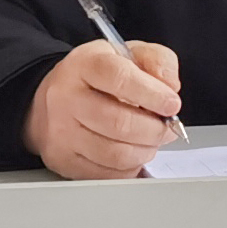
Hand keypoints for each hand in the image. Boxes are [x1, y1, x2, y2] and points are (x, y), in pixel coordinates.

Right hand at [23, 39, 182, 179]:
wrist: (54, 98)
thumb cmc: (96, 77)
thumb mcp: (127, 54)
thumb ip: (156, 60)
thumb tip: (170, 86)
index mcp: (84, 65)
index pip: (120, 78)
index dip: (153, 94)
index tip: (172, 104)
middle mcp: (66, 97)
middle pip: (120, 123)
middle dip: (155, 130)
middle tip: (167, 127)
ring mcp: (60, 131)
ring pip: (115, 154)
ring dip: (145, 150)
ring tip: (151, 140)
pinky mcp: (62, 159)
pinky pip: (107, 174)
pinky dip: (129, 167)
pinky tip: (132, 152)